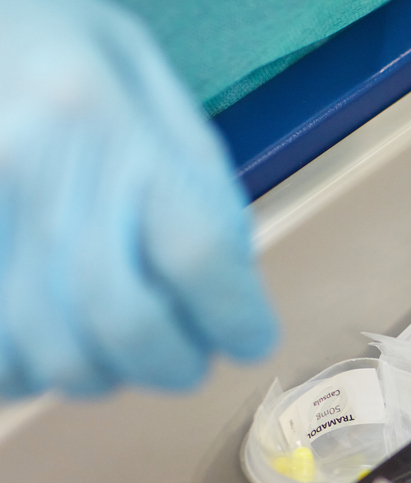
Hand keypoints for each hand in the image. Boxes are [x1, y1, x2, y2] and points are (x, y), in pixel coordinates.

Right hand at [0, 0, 277, 398]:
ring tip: (118, 350)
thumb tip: (234, 287)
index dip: (237, 319)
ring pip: (55, 355)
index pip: (198, 253)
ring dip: (105, 375)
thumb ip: (197, 180)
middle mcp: (36, 170)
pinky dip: (31, 375)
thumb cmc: (62, 51)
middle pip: (126, 321)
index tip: (250, 339)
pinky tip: (52, 348)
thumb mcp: (148, 84)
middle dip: (174, 364)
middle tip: (185, 360)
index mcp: (104, 119)